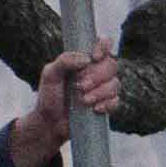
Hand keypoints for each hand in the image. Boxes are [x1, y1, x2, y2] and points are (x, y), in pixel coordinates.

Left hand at [2, 40, 129, 166]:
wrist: (50, 123)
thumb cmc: (49, 96)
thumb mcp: (50, 74)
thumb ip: (64, 61)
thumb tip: (86, 59)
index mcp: (85, 59)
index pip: (103, 43)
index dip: (104, 47)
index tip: (94, 57)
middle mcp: (97, 71)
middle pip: (111, 65)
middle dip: (97, 76)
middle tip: (80, 86)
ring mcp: (103, 88)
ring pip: (115, 84)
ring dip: (100, 92)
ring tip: (83, 101)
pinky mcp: (106, 104)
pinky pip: (116, 101)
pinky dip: (107, 104)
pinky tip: (95, 109)